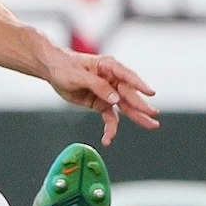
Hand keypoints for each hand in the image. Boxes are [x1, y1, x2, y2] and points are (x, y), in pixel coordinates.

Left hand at [45, 50, 159, 144]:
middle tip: (153, 115)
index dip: (139, 84)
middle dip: (141, 105)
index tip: (150, 93)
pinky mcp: (101, 103)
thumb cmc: (65, 66)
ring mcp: (108, 92)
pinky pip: (110, 117)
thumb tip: (115, 98)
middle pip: (129, 94)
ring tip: (151, 126)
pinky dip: (110, 128)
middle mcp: (112, 79)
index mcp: (108, 66)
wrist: (52, 70)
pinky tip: (108, 139)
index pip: (127, 75)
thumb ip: (98, 86)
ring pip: (125, 107)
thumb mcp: (79, 75)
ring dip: (136, 117)